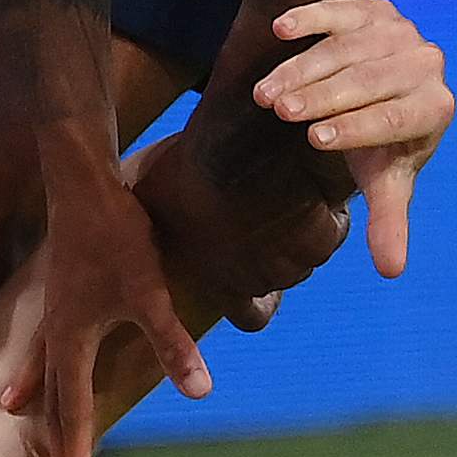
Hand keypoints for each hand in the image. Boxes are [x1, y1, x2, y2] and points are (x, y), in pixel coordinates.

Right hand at [0, 177, 217, 456]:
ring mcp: (53, 309)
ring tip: (15, 413)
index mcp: (72, 339)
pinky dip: (36, 355)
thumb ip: (171, 343)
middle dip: (58, 443)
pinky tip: (35, 350)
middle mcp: (55, 331)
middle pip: (54, 398)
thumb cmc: (116, 236)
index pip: (74, 409)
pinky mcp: (58, 288)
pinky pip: (42, 336)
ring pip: (43, 365)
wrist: (83, 182)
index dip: (75, 452)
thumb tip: (199, 391)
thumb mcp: (150, 292)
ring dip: (38, 397)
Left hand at [130, 127, 347, 301]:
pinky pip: (332, 225)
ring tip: (282, 186)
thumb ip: (151, 230)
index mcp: (222, 283)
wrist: (237, 142)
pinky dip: (325, 206)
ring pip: (309, 250)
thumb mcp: (154, 202)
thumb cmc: (188, 169)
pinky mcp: (326, 233)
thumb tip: (124, 233)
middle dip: (277, 247)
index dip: (256, 293)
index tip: (253, 266)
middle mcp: (262, 281)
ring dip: (302, 226)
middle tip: (264, 207)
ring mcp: (297, 261)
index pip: (254, 314)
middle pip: (282, 274)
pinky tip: (305, 180)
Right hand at [249, 0, 455, 277]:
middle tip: (279, 112)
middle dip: (321, 95)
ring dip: (302, 68)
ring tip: (266, 93)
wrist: (389, 86)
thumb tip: (391, 272)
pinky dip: (312, 16)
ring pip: (347, 48)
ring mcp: (401, 31)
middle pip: (368, 80)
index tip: (313, 139)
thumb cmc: (382, 142)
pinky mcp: (374, 8)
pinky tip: (280, 29)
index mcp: (436, 107)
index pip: (393, 118)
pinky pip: (341, 9)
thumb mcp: (384, 179)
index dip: (355, 128)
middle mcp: (427, 63)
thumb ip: (389, 220)